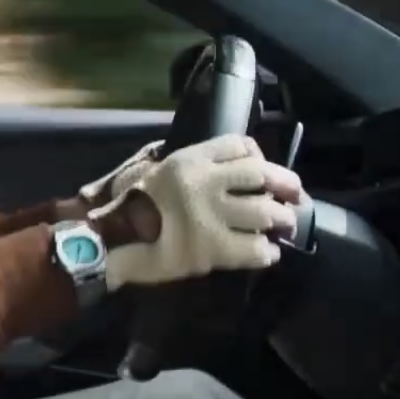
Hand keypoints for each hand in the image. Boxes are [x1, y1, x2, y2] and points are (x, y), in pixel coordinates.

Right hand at [95, 135, 300, 289]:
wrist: (106, 244)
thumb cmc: (124, 208)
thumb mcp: (152, 171)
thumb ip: (183, 166)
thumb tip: (221, 165)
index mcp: (187, 161)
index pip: (239, 145)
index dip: (259, 156)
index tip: (264, 171)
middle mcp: (203, 183)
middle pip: (261, 174)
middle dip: (285, 185)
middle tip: (293, 197)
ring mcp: (209, 217)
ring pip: (264, 212)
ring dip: (280, 221)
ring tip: (280, 228)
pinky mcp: (212, 250)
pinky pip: (256, 249)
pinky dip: (266, 253)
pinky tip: (265, 253)